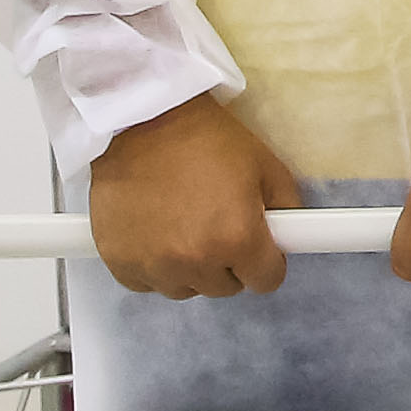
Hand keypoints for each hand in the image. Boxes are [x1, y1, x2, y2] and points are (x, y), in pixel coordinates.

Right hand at [88, 92, 302, 299]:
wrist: (143, 121)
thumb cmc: (205, 139)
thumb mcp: (265, 166)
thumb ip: (287, 210)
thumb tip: (290, 237)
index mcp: (238, 238)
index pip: (267, 280)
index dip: (267, 261)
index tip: (260, 248)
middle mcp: (195, 261)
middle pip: (226, 287)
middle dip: (229, 262)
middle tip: (219, 225)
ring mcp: (154, 265)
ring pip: (185, 289)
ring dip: (190, 268)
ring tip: (184, 225)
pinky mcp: (119, 263)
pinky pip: (147, 283)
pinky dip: (154, 266)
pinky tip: (156, 232)